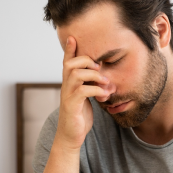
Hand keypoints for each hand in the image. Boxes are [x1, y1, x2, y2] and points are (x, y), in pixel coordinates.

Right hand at [54, 36, 109, 150]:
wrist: (71, 135)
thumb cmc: (79, 115)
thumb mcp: (85, 97)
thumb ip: (89, 85)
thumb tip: (101, 76)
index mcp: (69, 83)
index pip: (66, 62)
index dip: (69, 50)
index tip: (72, 37)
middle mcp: (66, 86)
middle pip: (70, 64)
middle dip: (86, 61)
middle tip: (99, 68)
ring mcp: (68, 96)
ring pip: (77, 74)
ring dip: (95, 76)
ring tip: (106, 83)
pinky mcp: (72, 105)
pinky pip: (84, 91)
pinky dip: (97, 90)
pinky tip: (105, 95)